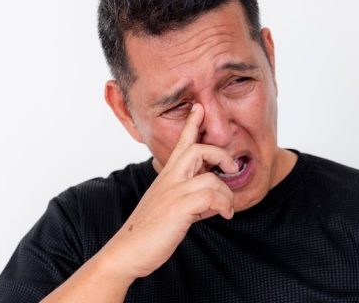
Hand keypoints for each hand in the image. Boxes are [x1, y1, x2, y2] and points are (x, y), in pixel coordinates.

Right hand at [101, 103, 237, 280]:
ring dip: (226, 194)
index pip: (181, 144)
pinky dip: (224, 204)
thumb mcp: (169, 206)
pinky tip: (225, 214)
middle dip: (221, 154)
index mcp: (166, 177)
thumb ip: (188, 197)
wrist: (127, 251)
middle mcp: (169, 180)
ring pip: (211, 178)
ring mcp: (173, 193)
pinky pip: (211, 196)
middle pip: (198, 150)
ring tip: (227, 208)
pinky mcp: (177, 208)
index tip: (198, 107)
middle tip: (231, 167)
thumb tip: (212, 199)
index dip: (192, 124)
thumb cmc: (149, 231)